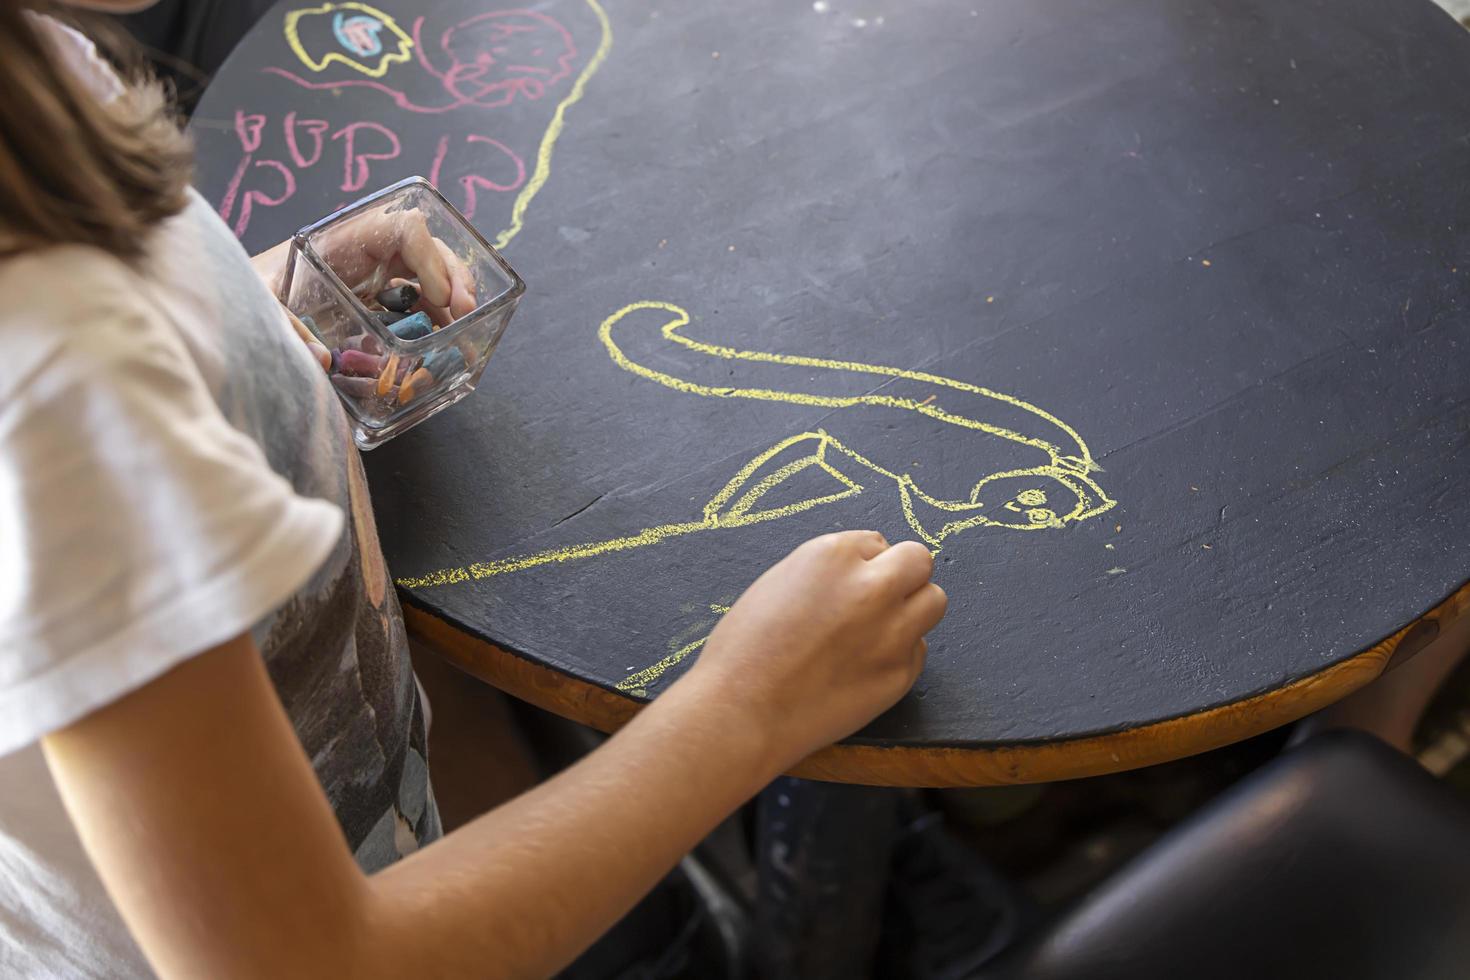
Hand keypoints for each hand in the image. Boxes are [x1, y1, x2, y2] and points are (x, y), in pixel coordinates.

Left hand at [250, 206, 478, 371]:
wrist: (234, 307)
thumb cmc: (241, 293)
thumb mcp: (256, 304)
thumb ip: (283, 328)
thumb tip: (321, 360)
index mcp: (342, 240)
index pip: (404, 229)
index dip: (431, 259)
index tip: (437, 298)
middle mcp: (364, 254)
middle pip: (428, 250)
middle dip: (453, 279)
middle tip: (465, 314)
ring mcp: (372, 277)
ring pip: (429, 275)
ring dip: (452, 301)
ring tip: (463, 332)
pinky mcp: (374, 303)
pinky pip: (416, 303)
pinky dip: (436, 320)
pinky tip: (443, 342)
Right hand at [676, 531, 946, 768]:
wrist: (741, 711)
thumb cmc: (745, 650)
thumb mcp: (781, 583)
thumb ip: (828, 572)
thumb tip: (862, 572)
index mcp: (834, 555)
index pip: (877, 542)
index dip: (863, 564)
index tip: (848, 585)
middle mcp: (872, 587)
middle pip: (919, 561)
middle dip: (902, 576)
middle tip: (879, 599)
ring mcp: (892, 632)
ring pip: (934, 601)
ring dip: (912, 610)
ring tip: (879, 631)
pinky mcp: (901, 674)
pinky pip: (917, 651)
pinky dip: (898, 656)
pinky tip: (862, 668)